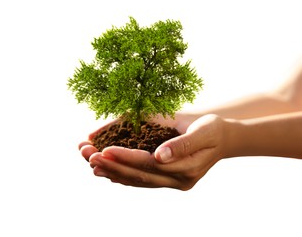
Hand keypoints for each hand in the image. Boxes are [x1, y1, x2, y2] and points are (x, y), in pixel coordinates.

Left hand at [82, 114, 229, 189]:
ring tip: (91, 163)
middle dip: (112, 166)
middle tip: (88, 155)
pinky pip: (141, 180)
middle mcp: (178, 180)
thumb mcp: (203, 131)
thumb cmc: (213, 129)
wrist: (223, 138)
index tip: (104, 149)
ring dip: (113, 172)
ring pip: (138, 181)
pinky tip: (107, 171)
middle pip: (140, 176)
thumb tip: (159, 156)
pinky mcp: (167, 179)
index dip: (126, 158)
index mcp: (187, 169)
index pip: (150, 165)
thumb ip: (183, 144)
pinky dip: (123, 175)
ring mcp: (172, 182)